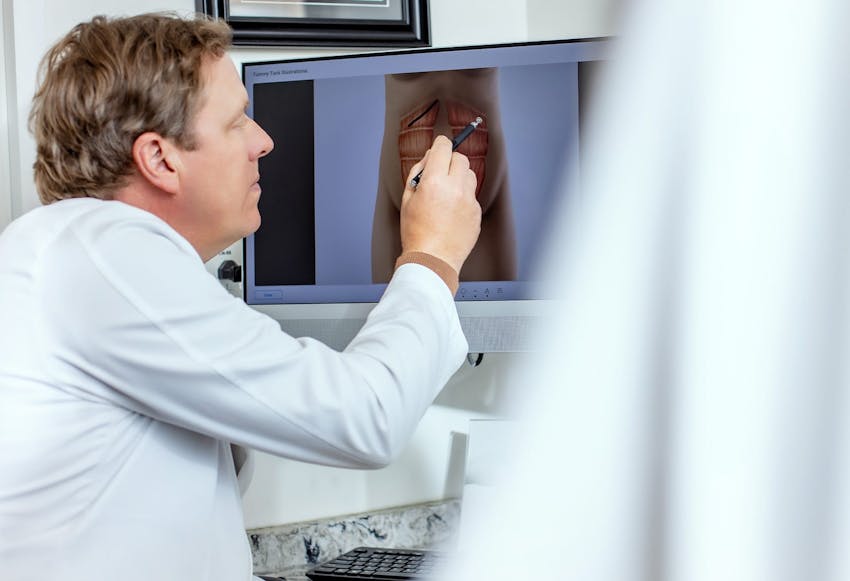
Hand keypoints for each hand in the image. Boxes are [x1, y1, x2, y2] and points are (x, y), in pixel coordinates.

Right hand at [399, 135, 481, 273]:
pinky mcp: (477, 214)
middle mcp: (455, 188)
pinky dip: (463, 197)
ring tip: (446, 193)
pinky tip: (451, 212)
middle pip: (460, 158)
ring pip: (469, 175)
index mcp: (435, 182)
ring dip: (459, 177)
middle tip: (440, 172)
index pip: (444, 147)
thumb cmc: (416, 232)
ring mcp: (469, 201)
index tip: (439, 146)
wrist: (432, 260)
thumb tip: (430, 158)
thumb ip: (418, 173)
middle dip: (450, 161)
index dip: (440, 144)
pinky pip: (472, 196)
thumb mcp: (408, 199)